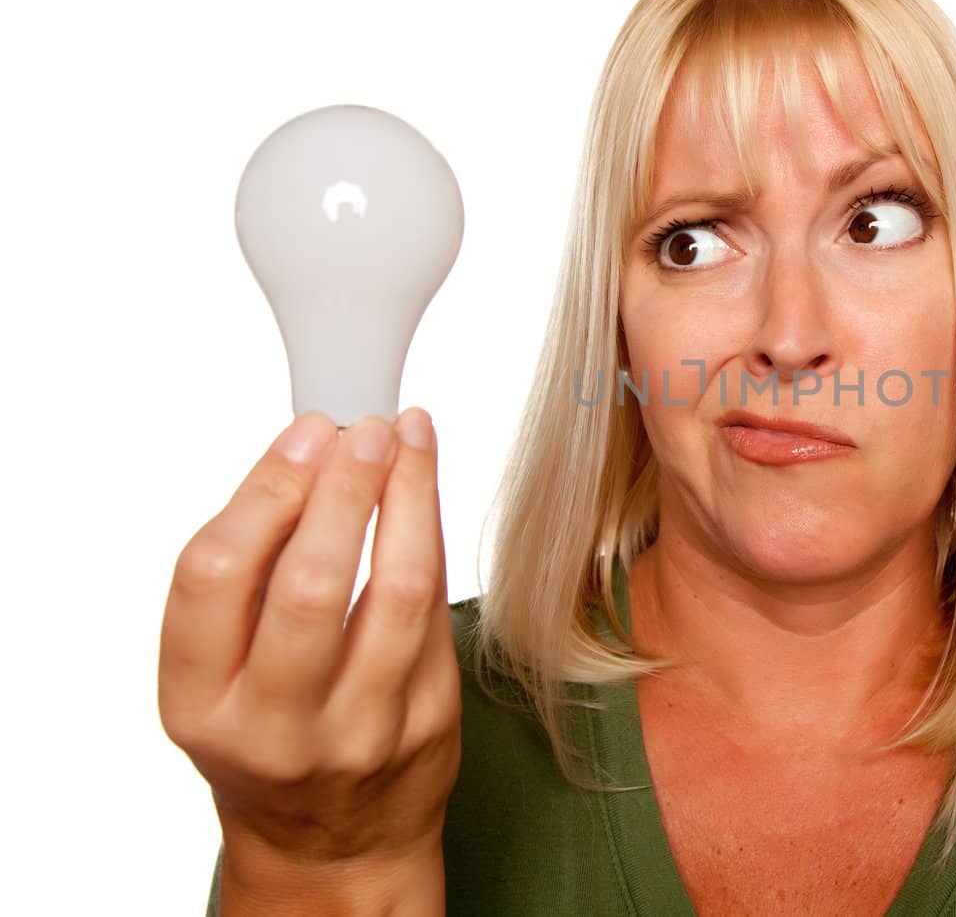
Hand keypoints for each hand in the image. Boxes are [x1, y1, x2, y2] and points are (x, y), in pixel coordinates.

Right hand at [158, 410, 461, 879]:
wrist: (331, 842)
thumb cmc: (267, 732)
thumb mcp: (216, 675)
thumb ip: (244, 579)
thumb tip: (303, 454)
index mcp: (201, 703)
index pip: (213, 579)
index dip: (262, 493)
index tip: (303, 435)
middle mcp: (275, 726)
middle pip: (310, 585)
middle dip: (344, 490)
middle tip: (366, 428)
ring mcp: (360, 731)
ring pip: (398, 594)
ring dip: (409, 498)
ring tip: (410, 438)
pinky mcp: (428, 723)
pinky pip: (439, 614)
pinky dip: (434, 538)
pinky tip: (426, 492)